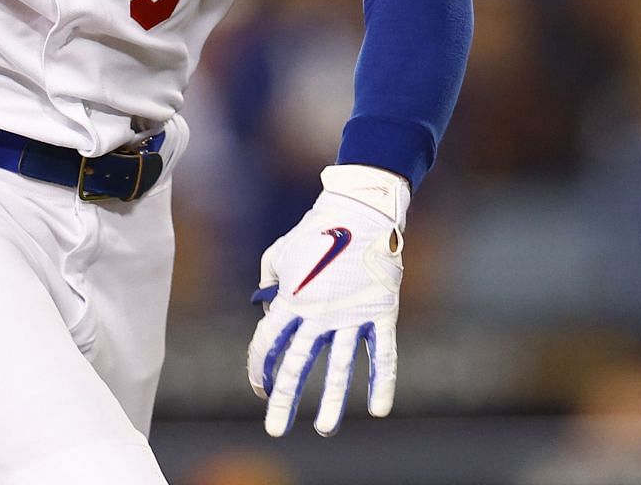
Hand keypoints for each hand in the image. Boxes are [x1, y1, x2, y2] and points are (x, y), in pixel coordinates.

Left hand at [246, 164, 406, 436]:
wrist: (360, 210)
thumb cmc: (316, 231)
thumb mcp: (279, 253)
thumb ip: (269, 283)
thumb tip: (270, 311)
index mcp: (291, 299)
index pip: (267, 343)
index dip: (259, 369)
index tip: (259, 389)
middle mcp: (318, 313)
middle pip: (296, 364)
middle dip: (284, 400)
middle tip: (274, 429)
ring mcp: (351, 316)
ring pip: (339, 369)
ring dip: (331, 403)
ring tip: (324, 430)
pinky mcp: (381, 313)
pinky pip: (381, 355)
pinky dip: (381, 383)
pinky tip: (377, 410)